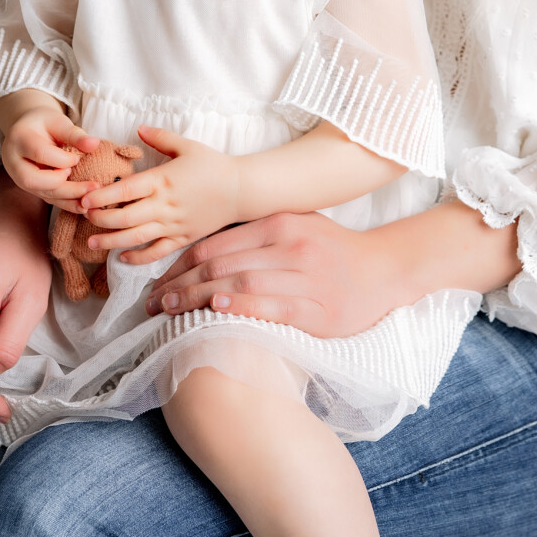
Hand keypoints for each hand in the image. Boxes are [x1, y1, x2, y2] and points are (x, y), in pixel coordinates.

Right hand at [1, 105, 100, 206]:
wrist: (29, 130)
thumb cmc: (45, 123)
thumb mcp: (58, 121)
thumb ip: (74, 134)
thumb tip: (94, 144)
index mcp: (19, 138)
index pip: (39, 153)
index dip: (62, 159)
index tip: (79, 158)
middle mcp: (13, 162)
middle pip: (33, 180)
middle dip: (64, 186)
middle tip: (90, 185)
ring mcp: (19, 177)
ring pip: (41, 193)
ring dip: (68, 198)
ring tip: (92, 197)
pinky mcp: (30, 188)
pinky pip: (47, 199)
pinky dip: (66, 203)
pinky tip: (83, 205)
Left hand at [79, 125, 242, 264]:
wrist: (242, 189)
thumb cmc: (213, 165)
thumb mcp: (187, 145)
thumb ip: (160, 136)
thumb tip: (138, 127)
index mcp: (163, 180)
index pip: (125, 191)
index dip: (102, 197)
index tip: (84, 199)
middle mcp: (165, 205)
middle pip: (125, 217)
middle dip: (100, 219)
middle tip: (85, 216)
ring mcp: (173, 224)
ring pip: (136, 238)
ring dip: (111, 241)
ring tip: (92, 242)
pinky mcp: (182, 238)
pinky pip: (156, 252)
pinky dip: (138, 258)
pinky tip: (122, 258)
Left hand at [145, 211, 406, 335]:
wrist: (384, 269)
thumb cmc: (334, 250)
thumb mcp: (297, 226)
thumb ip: (257, 234)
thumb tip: (207, 251)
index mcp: (278, 224)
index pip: (216, 243)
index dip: (180, 264)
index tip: (158, 281)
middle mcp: (288, 245)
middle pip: (220, 264)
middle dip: (180, 284)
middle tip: (152, 302)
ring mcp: (303, 276)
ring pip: (238, 284)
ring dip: (197, 298)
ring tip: (170, 311)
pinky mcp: (316, 307)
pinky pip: (270, 306)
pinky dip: (240, 307)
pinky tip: (216, 312)